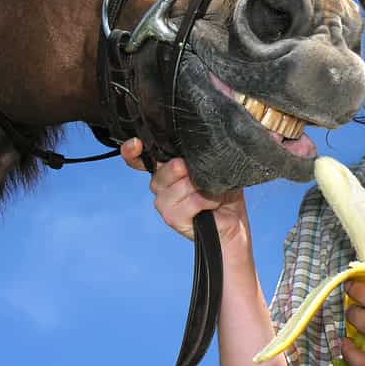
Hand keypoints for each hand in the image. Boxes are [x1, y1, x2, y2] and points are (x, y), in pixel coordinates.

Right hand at [120, 138, 249, 249]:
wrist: (233, 222)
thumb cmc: (222, 193)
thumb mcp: (212, 167)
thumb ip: (196, 157)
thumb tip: (188, 153)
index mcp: (165, 170)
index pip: (138, 159)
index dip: (131, 151)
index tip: (136, 143)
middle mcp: (159, 186)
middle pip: (165, 169)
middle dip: (189, 169)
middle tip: (204, 177)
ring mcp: (163, 203)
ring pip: (180, 185)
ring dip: (203, 187)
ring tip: (212, 193)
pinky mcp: (172, 218)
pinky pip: (191, 201)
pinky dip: (207, 200)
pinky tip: (213, 203)